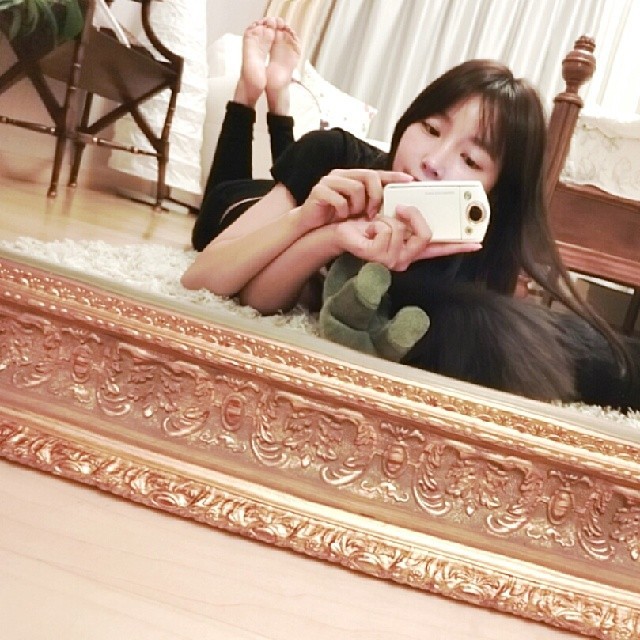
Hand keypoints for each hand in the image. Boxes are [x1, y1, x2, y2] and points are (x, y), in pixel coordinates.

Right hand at [296, 169, 412, 232]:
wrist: (308, 225)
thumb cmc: (334, 217)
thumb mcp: (357, 209)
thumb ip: (371, 203)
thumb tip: (393, 204)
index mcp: (352, 177)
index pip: (377, 172)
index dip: (393, 176)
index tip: (409, 180)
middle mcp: (341, 174)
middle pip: (369, 176)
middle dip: (375, 196)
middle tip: (372, 212)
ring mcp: (329, 181)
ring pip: (356, 187)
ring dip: (357, 206)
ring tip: (352, 215)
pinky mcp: (319, 190)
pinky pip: (339, 199)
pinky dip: (343, 211)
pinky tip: (340, 217)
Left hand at [335, 205, 480, 270]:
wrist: (338, 229)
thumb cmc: (361, 222)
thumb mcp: (389, 213)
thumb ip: (408, 212)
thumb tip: (424, 201)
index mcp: (409, 248)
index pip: (439, 248)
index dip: (458, 245)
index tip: (476, 242)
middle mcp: (403, 258)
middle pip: (426, 234)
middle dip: (413, 215)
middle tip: (400, 208)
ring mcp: (391, 261)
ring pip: (403, 229)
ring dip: (386, 218)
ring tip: (374, 222)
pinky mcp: (378, 258)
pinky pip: (388, 230)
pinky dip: (376, 221)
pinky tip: (367, 228)